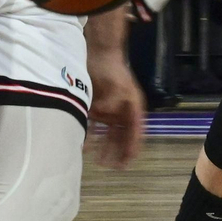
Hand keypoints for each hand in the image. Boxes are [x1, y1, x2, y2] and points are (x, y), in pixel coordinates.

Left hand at [85, 51, 144, 169]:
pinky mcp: (98, 107)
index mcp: (133, 108)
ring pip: (109, 135)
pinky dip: (92, 136)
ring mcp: (111, 111)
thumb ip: (114, 101)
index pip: (135, 132)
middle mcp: (123, 112)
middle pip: (123, 137)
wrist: (100, 53)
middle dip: (118, 152)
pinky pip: (96, 127)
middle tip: (111, 167)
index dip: (132, 148)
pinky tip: (86, 146)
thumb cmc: (113, 69)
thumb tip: (103, 114)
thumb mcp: (118, 85)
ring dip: (105, 147)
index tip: (128, 162)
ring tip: (99, 162)